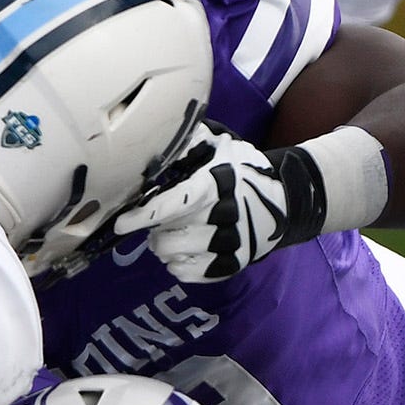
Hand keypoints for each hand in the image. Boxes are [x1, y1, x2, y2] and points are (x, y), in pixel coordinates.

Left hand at [113, 132, 326, 281]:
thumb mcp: (219, 146)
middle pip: (167, 236)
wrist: (283, 198)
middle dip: (153, 229)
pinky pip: (187, 273)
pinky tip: (182, 250)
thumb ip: (189, 141)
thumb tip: (155, 130)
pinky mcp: (232, 264)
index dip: (144, 215)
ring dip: (162, 246)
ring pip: (173, 256)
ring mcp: (229, 243)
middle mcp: (223, 216)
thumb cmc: (240, 170)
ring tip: (169, 233)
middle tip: (156, 220)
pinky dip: (177, 264)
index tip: (121, 223)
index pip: (174, 204)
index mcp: (215, 185)